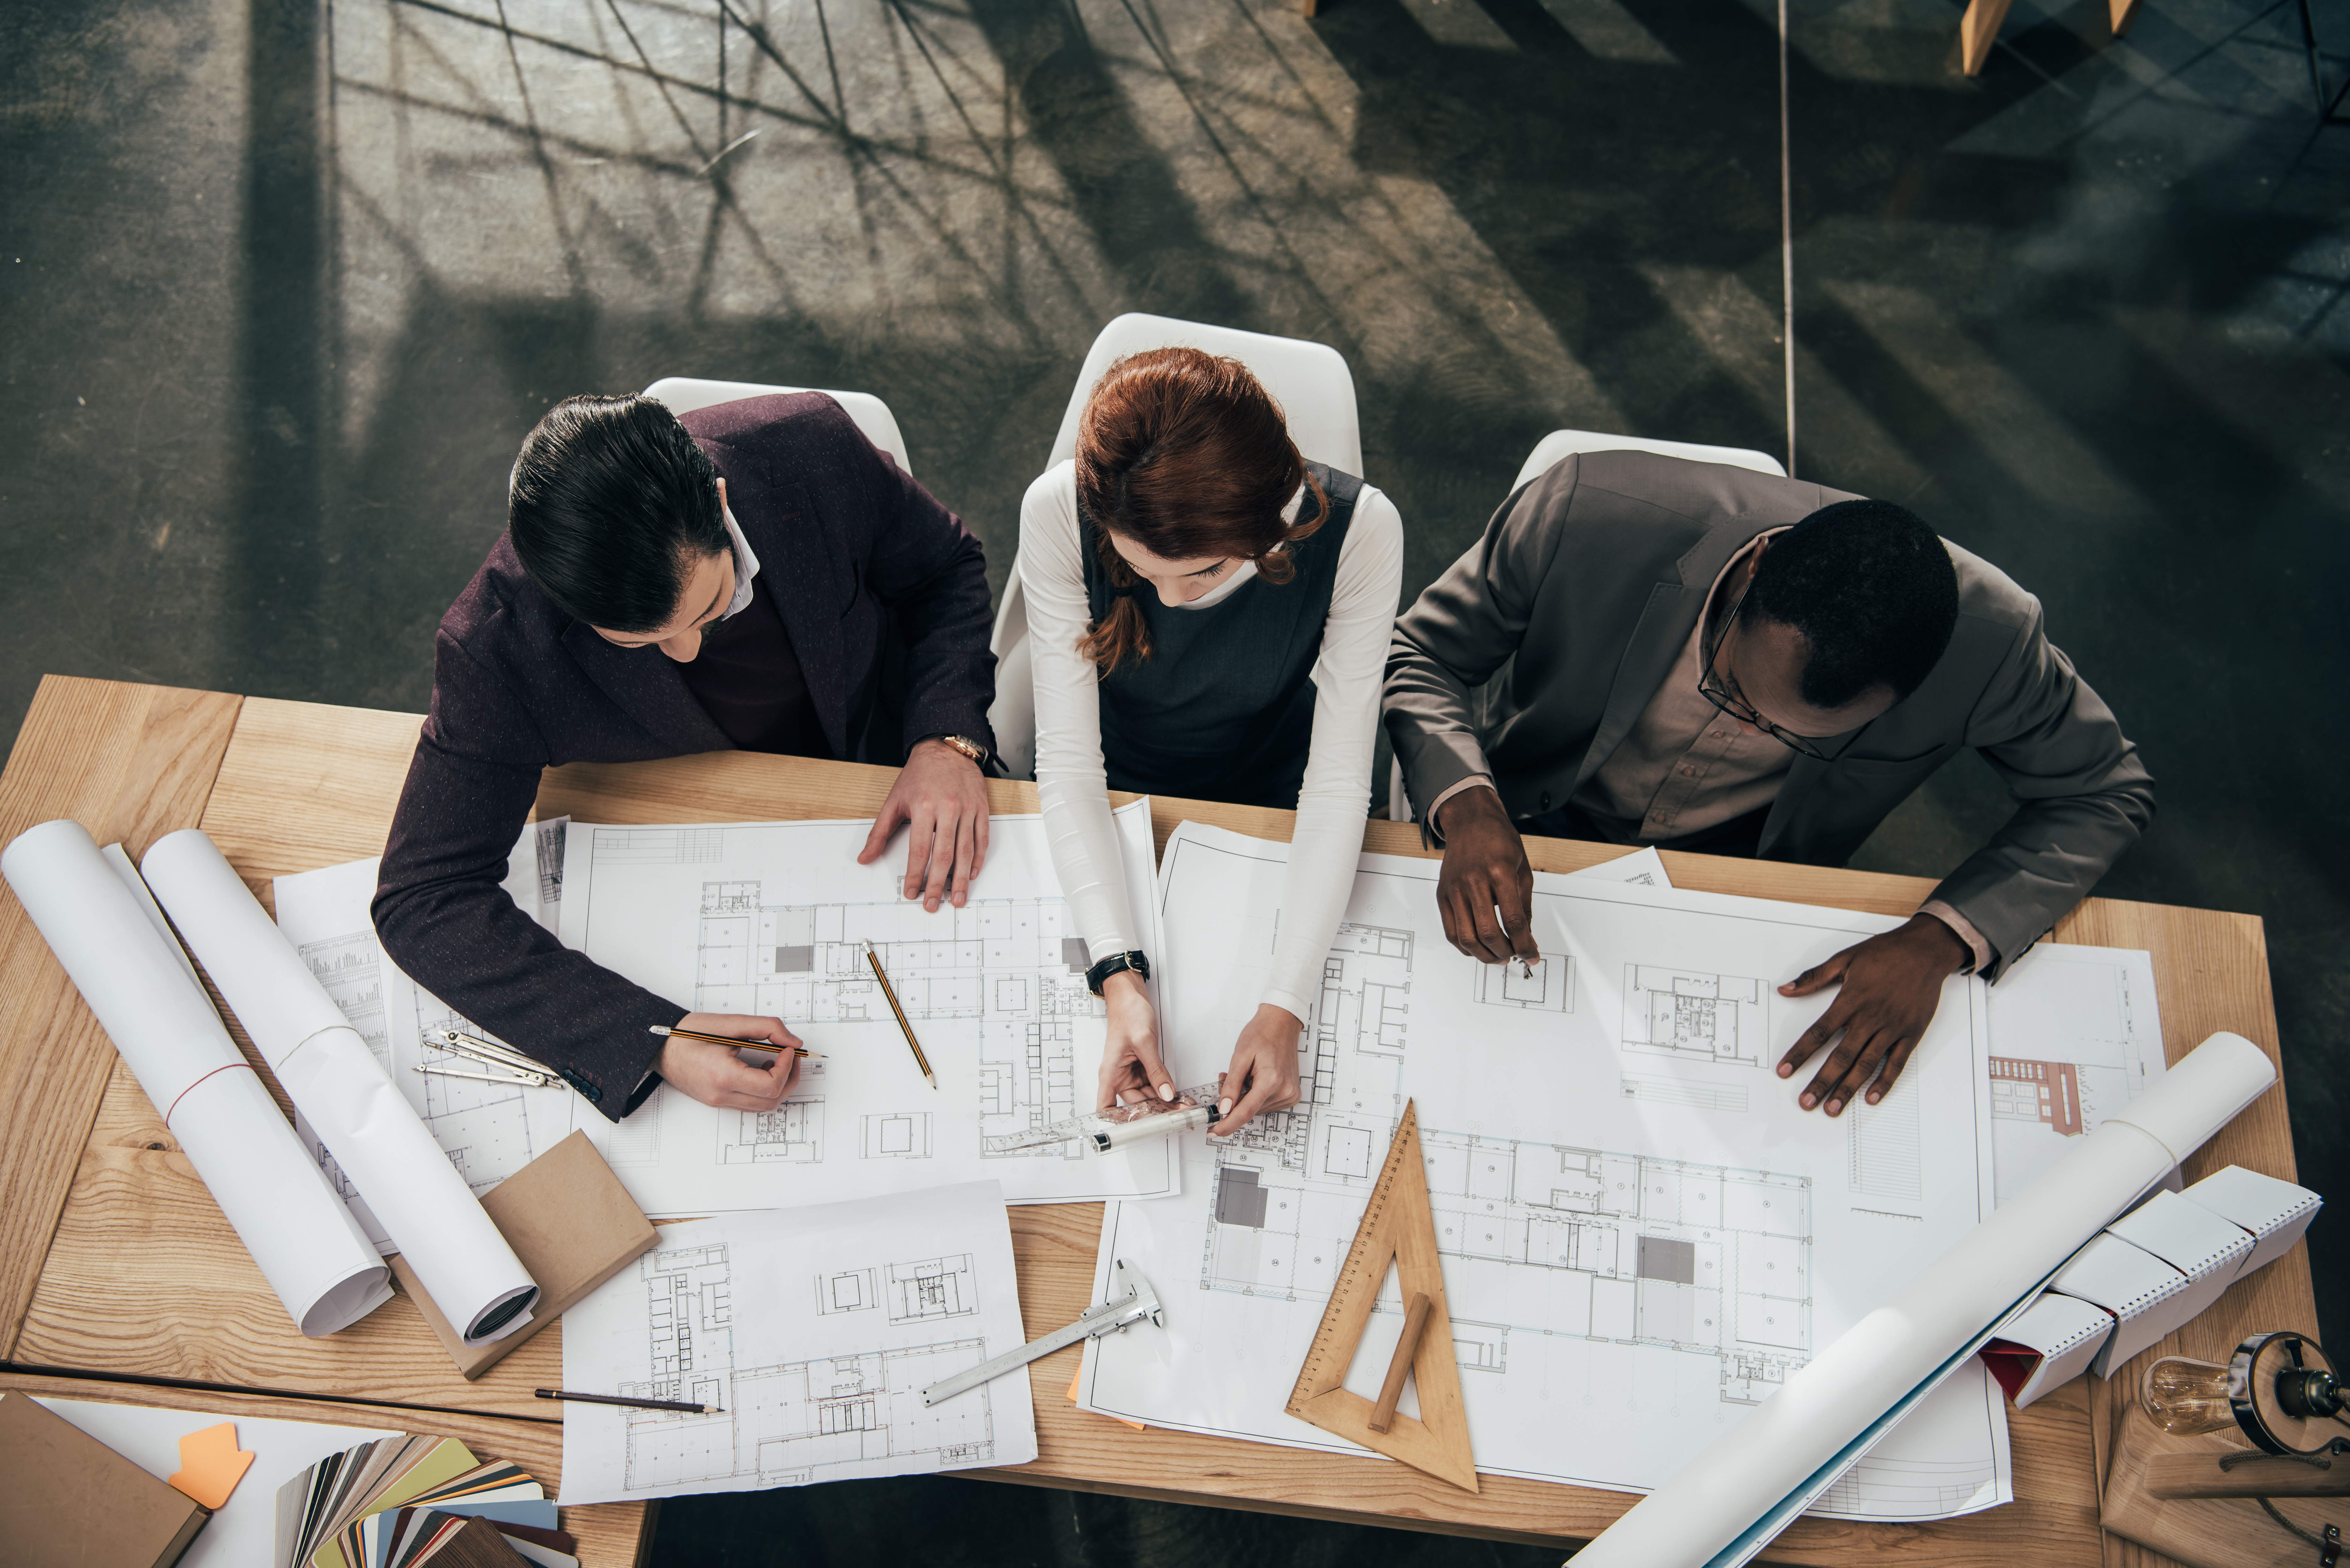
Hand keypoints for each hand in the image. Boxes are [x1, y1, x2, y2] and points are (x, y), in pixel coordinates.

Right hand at [657, 1011, 804, 1111]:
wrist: (659, 1047)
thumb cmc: (687, 1034)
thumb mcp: (729, 1022)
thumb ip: (766, 1028)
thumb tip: (793, 1041)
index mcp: (723, 1076)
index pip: (770, 1085)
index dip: (787, 1066)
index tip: (788, 1048)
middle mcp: (721, 1095)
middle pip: (771, 1101)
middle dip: (789, 1078)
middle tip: (791, 1055)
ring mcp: (718, 1101)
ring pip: (763, 1106)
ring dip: (778, 1085)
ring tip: (777, 1061)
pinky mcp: (717, 1101)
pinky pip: (750, 1103)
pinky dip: (764, 1089)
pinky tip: (762, 1069)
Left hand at [858, 739, 990, 912]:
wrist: (945, 749)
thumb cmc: (919, 775)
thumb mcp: (894, 801)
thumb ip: (879, 832)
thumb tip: (865, 858)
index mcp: (924, 806)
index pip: (919, 849)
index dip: (915, 875)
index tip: (911, 893)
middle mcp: (948, 808)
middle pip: (944, 855)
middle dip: (937, 884)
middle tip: (933, 904)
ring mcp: (967, 809)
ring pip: (966, 851)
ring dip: (961, 879)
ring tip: (957, 898)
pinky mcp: (981, 808)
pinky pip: (981, 838)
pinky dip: (978, 859)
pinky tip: (971, 874)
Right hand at [1095, 970, 1174, 1110]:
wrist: (1130, 996)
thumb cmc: (1128, 1013)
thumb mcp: (1144, 1042)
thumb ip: (1156, 1070)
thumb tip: (1166, 1093)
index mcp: (1111, 1073)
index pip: (1105, 1107)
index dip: (1116, 1123)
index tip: (1134, 1132)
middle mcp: (1119, 1076)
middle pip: (1135, 1104)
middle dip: (1156, 1111)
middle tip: (1176, 1116)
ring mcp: (1131, 1072)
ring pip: (1147, 1095)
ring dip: (1164, 1102)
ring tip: (1183, 1106)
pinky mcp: (1142, 1066)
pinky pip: (1153, 1083)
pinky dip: (1165, 1090)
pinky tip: (1178, 1095)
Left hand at [1212, 1004, 1303, 1133]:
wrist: (1281, 1024)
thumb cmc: (1263, 1034)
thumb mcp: (1240, 1057)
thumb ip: (1231, 1085)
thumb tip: (1224, 1108)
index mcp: (1271, 1080)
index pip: (1245, 1112)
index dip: (1227, 1124)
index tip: (1214, 1131)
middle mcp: (1284, 1090)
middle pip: (1250, 1110)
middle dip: (1234, 1101)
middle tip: (1227, 1079)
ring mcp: (1290, 1094)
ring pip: (1257, 1108)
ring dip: (1245, 1097)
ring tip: (1246, 1074)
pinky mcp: (1292, 1094)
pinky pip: (1267, 1104)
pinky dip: (1256, 1096)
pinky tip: (1256, 1079)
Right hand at [1434, 787, 1538, 966]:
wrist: (1470, 821)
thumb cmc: (1498, 840)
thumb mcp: (1522, 868)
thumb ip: (1524, 904)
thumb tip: (1527, 936)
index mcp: (1499, 872)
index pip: (1513, 920)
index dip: (1524, 944)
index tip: (1532, 955)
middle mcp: (1474, 881)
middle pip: (1488, 932)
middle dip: (1505, 952)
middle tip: (1515, 955)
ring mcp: (1454, 889)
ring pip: (1466, 937)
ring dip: (1485, 955)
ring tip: (1498, 956)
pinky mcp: (1442, 895)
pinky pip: (1450, 931)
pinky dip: (1465, 947)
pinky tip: (1478, 948)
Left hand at [1774, 915, 1968, 1114]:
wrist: (1925, 951)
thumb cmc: (1885, 953)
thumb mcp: (1845, 959)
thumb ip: (1814, 977)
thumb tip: (1785, 989)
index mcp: (1850, 1001)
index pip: (1819, 1033)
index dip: (1800, 1054)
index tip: (1784, 1071)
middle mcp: (1870, 1018)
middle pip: (1841, 1056)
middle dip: (1821, 1081)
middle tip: (1806, 1102)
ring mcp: (1892, 1028)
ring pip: (1866, 1065)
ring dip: (1848, 1089)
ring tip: (1832, 1108)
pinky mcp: (1911, 1034)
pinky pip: (1897, 1063)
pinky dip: (1885, 1082)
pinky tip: (1871, 1098)